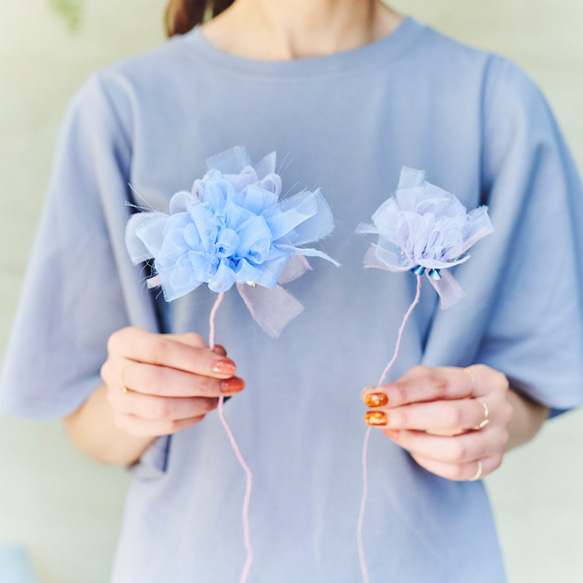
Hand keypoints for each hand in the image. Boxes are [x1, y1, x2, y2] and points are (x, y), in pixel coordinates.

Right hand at [100, 327, 244, 436]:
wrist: (138, 380)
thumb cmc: (165, 356)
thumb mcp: (180, 343)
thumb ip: (199, 349)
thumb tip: (221, 362)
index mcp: (123, 341)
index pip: (160, 349)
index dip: (197, 360)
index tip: (229, 367)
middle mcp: (112, 369)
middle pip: (157, 381)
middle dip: (200, 385)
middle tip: (231, 385)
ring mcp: (115, 399)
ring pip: (159, 408)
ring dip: (198, 404)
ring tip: (220, 399)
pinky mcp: (123, 422)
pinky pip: (160, 426)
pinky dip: (188, 420)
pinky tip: (204, 410)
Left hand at [361, 365, 512, 480]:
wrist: (483, 414)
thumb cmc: (450, 393)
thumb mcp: (430, 379)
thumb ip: (402, 387)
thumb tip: (369, 395)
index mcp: (486, 378)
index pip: (441, 384)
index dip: (404, 392)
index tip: (374, 398)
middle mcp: (500, 408)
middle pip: (452, 416)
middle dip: (408, 418)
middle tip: (377, 418)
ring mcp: (500, 438)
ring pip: (456, 450)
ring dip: (415, 443)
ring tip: (392, 433)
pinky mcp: (493, 462)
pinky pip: (459, 471)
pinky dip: (430, 462)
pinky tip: (413, 450)